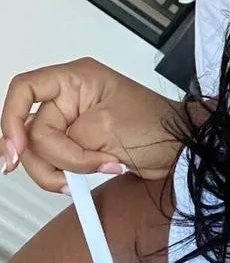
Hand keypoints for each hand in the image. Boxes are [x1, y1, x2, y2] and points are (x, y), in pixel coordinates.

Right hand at [0, 58, 187, 192]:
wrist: (180, 149)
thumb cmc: (157, 127)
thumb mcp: (107, 128)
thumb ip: (67, 138)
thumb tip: (40, 151)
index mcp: (76, 79)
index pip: (25, 88)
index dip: (11, 117)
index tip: (18, 149)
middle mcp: (69, 98)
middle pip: (30, 130)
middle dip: (51, 158)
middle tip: (73, 175)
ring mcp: (72, 123)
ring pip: (38, 152)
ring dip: (57, 171)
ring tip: (89, 176)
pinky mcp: (77, 145)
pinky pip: (53, 162)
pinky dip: (64, 176)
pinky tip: (81, 182)